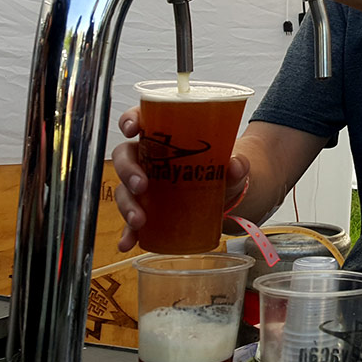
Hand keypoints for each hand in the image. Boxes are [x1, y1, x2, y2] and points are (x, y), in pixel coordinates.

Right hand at [111, 106, 250, 251]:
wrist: (226, 194)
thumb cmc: (220, 168)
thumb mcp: (231, 164)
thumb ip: (236, 164)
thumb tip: (236, 165)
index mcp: (165, 136)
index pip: (141, 119)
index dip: (130, 119)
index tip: (131, 128)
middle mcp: (149, 157)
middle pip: (125, 156)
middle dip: (128, 171)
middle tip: (142, 185)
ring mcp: (145, 184)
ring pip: (125, 189)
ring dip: (127, 205)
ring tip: (139, 220)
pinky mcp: (147, 208)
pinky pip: (130, 220)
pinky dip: (128, 232)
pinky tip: (128, 242)